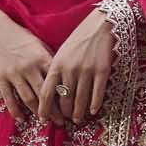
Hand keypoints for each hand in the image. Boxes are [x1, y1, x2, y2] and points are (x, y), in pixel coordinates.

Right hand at [0, 0, 55, 120]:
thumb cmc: (19, 35)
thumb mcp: (38, 43)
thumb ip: (48, 60)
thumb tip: (62, 77)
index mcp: (42, 57)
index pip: (56, 81)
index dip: (65, 96)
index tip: (72, 107)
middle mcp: (29, 67)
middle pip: (44, 94)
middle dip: (54, 110)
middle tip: (62, 122)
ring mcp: (14, 74)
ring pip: (28, 99)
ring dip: (38, 112)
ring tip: (45, 122)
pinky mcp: (0, 78)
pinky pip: (9, 98)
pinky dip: (15, 111)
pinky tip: (22, 120)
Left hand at [37, 10, 112, 124]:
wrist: (100, 26)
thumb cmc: (79, 40)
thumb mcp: (62, 53)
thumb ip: (56, 71)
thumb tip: (53, 94)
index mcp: (57, 65)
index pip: (46, 93)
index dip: (44, 109)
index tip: (43, 119)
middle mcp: (70, 70)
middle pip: (64, 100)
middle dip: (64, 113)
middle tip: (65, 119)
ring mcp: (86, 71)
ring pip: (80, 100)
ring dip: (78, 112)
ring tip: (77, 119)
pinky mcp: (102, 72)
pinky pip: (97, 94)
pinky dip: (95, 105)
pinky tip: (93, 111)